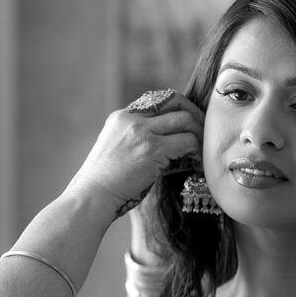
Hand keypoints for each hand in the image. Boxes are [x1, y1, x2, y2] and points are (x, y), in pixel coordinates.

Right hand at [67, 90, 203, 217]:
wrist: (91, 196)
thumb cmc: (104, 184)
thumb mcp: (118, 152)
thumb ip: (138, 142)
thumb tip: (171, 147)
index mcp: (121, 117)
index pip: (158, 100)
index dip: (177, 110)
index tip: (188, 125)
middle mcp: (131, 118)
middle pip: (174, 100)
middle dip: (194, 114)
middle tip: (204, 131)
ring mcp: (141, 131)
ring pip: (184, 119)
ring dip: (199, 133)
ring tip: (203, 149)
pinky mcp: (151, 148)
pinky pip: (186, 141)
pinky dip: (197, 150)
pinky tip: (197, 162)